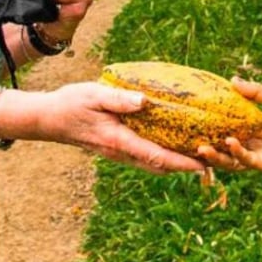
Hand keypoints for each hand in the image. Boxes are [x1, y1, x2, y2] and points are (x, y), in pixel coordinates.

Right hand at [47, 82, 203, 173]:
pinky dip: (163, 156)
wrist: (48, 119)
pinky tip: (174, 146)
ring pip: (153, 165)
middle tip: (213, 162)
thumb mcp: (93, 94)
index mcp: (118, 140)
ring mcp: (119, 154)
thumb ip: (118, 99)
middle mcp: (121, 152)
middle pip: (160, 167)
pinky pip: (145, 157)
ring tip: (200, 156)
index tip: (205, 165)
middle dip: (186, 167)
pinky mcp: (117, 149)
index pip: (156, 156)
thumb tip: (144, 100)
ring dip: (176, 164)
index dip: (182, 163)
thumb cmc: (71, 104)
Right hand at [198, 79, 261, 174]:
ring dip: (216, 154)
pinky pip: (247, 160)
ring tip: (202, 146)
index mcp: (254, 128)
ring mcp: (258, 156)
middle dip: (207, 144)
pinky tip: (229, 143)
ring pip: (231, 158)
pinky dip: (237, 152)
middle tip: (189, 138)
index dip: (212, 126)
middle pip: (224, 146)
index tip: (194, 120)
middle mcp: (253, 143)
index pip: (227, 128)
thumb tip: (232, 81)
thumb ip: (255, 92)